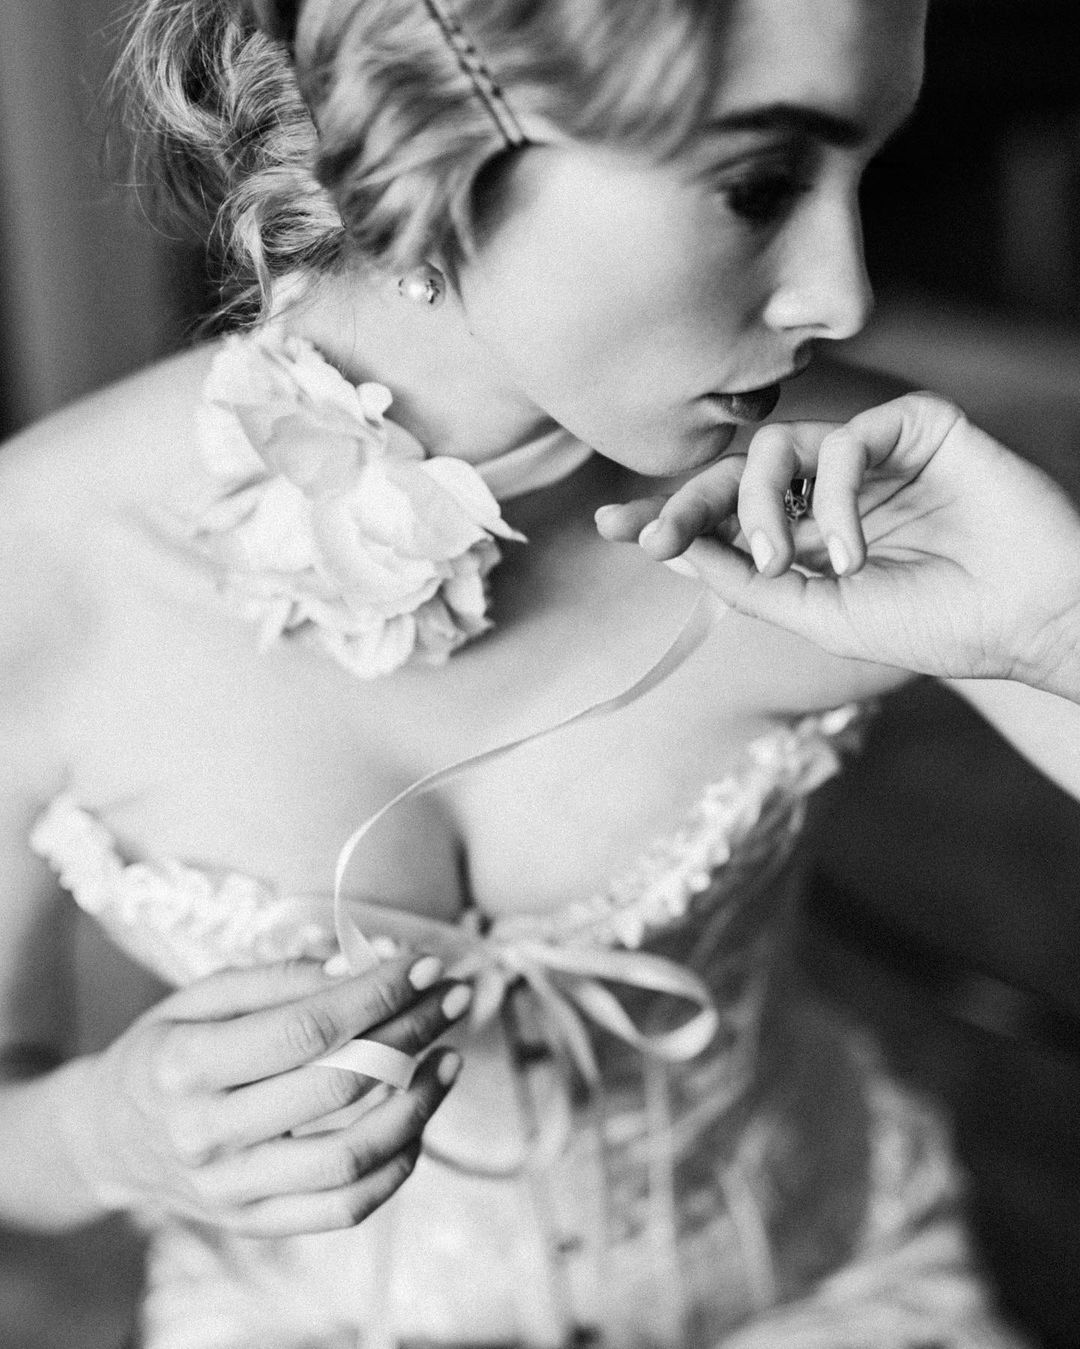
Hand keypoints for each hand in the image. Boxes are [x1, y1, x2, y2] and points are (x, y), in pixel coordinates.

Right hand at [66, 954, 467, 1235]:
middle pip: (338, 1085)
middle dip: (411, 1033)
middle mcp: (207, 1134)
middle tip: (452, 997)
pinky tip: (421, 1116)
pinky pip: (346, 1207)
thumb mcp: (200, 995)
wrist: (110, 1136)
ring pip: (351, 1158)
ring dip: (419, 1105)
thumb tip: (358, 969)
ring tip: (450, 1058)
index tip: (425, 965)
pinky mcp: (256, 1223)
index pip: (307, 1029)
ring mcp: (232, 1190)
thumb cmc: (166, 1050)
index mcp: (186, 1064)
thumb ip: (278, 979)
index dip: (378, 994)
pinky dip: (398, 1165)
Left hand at [597, 394, 1079, 696]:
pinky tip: (853, 548)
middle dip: (688, 503)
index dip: (671, 516)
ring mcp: (872, 454)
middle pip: (736, 471)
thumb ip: (751, 580)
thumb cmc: (935, 623)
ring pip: (776, 446)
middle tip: (658, 540)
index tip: (612, 528)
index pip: (727, 513)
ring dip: (762, 509)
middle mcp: (831, 486)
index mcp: (809, 531)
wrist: (1029, 619)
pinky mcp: (915, 426)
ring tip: (788, 564)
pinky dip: (834, 497)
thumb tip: (680, 551)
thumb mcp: (821, 614)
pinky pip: (844, 440)